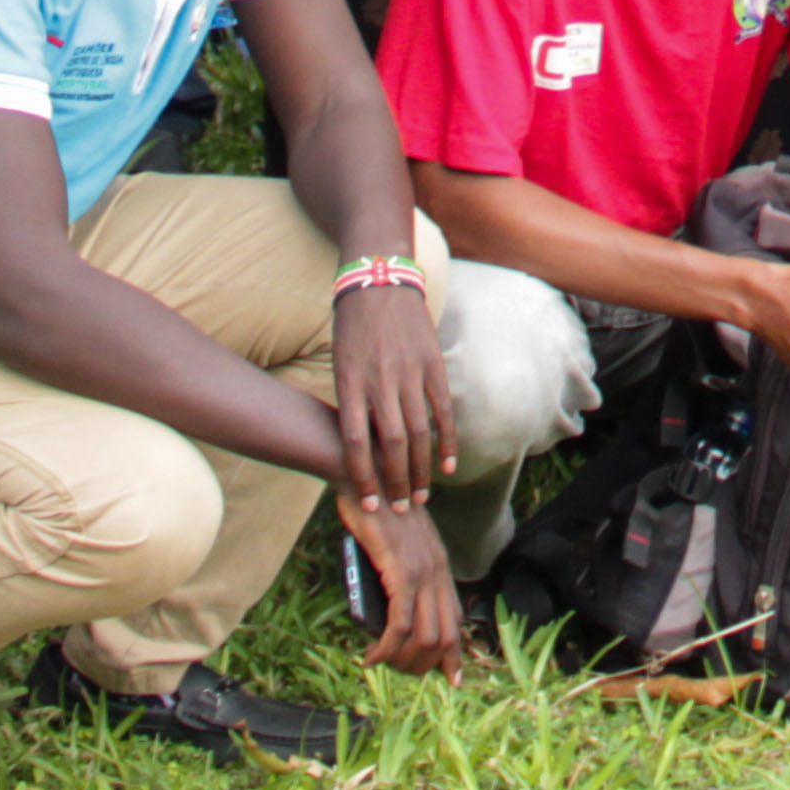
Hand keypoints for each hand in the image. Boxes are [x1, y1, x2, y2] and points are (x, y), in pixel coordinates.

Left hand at [331, 270, 450, 500]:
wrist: (378, 282)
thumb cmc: (353, 328)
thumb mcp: (340, 365)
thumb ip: (353, 404)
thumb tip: (363, 449)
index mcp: (349, 382)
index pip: (354, 442)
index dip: (361, 476)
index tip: (368, 504)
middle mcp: (378, 380)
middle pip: (389, 444)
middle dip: (396, 481)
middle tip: (402, 507)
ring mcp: (408, 371)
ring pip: (417, 431)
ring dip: (420, 468)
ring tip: (422, 494)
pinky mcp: (431, 363)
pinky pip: (442, 409)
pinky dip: (446, 439)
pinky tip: (448, 464)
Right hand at [336, 494, 467, 673]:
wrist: (365, 476)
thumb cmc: (372, 511)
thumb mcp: (394, 547)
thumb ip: (399, 575)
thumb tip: (388, 613)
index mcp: (439, 566)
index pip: (455, 619)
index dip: (455, 654)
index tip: (453, 679)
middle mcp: (438, 570)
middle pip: (445, 636)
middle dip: (424, 665)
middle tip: (398, 671)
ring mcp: (422, 571)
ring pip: (425, 636)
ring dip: (403, 661)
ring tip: (382, 664)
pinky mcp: (401, 570)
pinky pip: (401, 623)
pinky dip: (387, 647)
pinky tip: (372, 656)